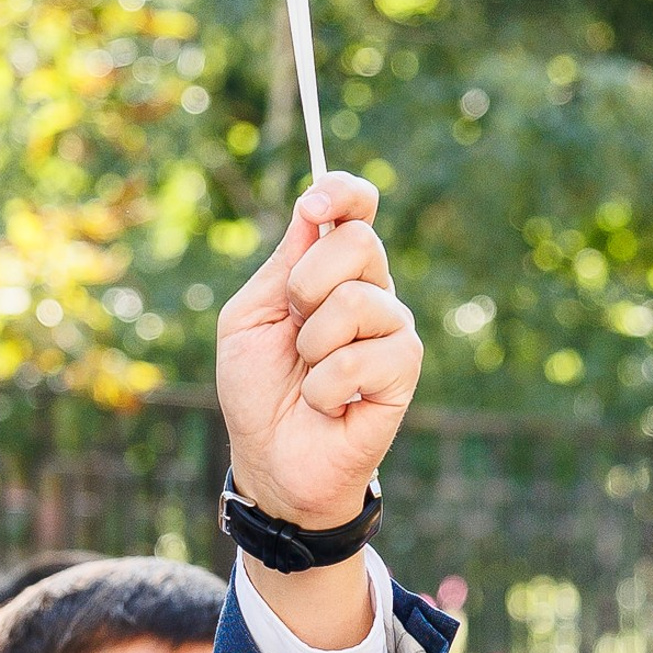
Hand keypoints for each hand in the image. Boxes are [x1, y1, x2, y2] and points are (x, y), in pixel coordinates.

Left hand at [216, 174, 421, 531]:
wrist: (270, 458)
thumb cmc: (256, 391)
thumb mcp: (248, 320)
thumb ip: (280, 265)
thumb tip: (311, 205)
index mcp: (331, 271)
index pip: (356, 210)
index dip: (342, 194)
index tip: (315, 205)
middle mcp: (369, 291)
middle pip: (358, 242)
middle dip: (306, 286)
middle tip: (293, 328)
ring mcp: (391, 328)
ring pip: (355, 301)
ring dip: (312, 346)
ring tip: (307, 375)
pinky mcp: (404, 369)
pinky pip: (362, 356)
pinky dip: (326, 386)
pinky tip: (327, 404)